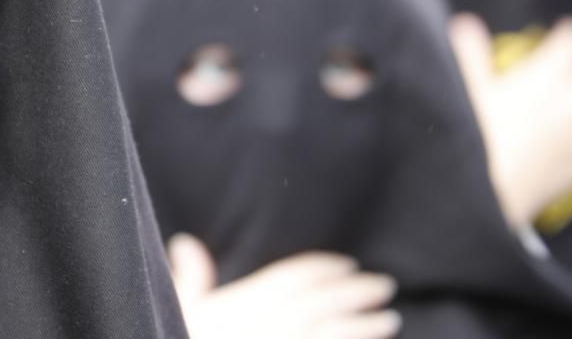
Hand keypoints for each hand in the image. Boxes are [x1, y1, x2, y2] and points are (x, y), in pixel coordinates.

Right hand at [168, 234, 400, 338]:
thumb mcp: (180, 312)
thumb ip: (190, 279)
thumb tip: (185, 242)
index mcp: (248, 303)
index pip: (293, 276)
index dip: (322, 267)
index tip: (347, 263)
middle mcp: (276, 324)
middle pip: (324, 301)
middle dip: (356, 291)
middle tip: (385, 284)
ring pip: (338, 334)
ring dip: (368, 326)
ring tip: (391, 319)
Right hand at [450, 14, 571, 229]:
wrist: (481, 199)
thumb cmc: (469, 137)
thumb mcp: (462, 89)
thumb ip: (469, 53)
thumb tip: (466, 23)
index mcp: (547, 76)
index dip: (567, 35)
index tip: (562, 31)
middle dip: (568, 72)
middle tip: (543, 76)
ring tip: (550, 113)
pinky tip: (570, 145)